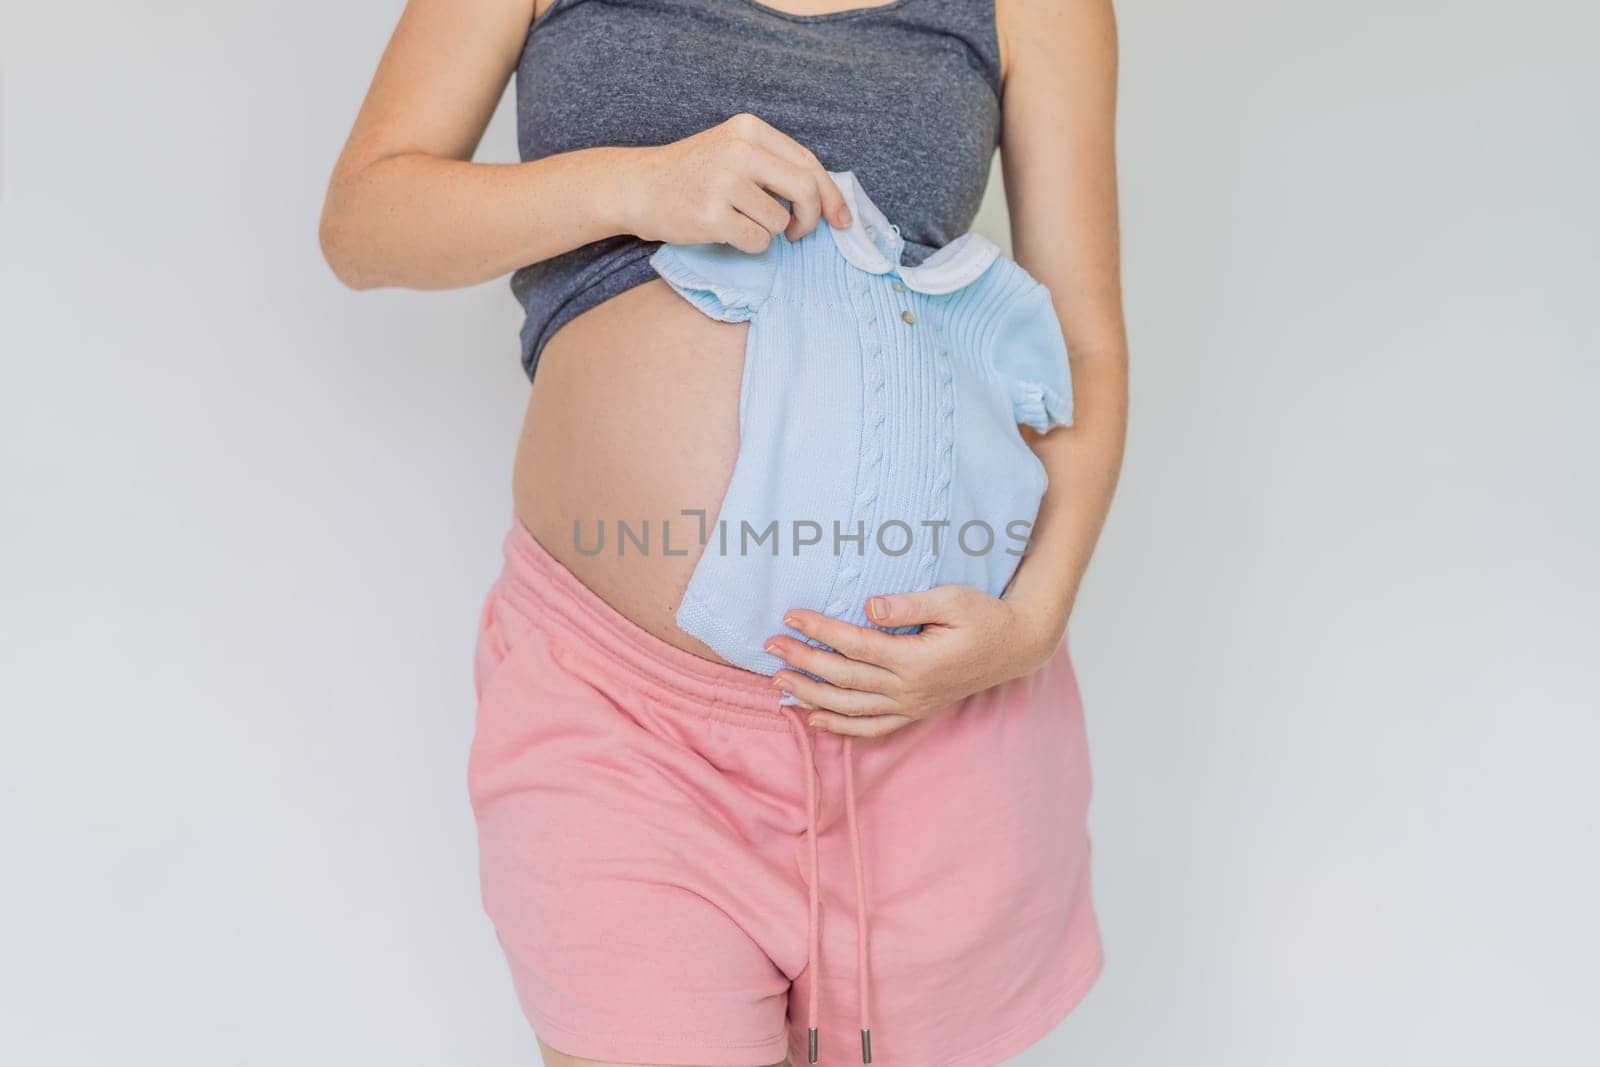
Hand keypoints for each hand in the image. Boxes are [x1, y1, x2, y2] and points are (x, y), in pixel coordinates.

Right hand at [620, 114, 850, 253]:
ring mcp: (724, 183)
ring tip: (739, 221)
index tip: (841, 219)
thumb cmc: (693, 173)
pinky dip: (750, 245)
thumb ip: (775, 165)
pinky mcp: (712, 216)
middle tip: (799, 233)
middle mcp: (739, 151)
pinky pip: (757, 242)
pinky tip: (727, 232)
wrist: (638, 186)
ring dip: (768, 232)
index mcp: (749, 129)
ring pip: (779, 221)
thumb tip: (828, 200)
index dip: (831, 195)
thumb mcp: (733, 150)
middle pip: (805, 190)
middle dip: (811, 218)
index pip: (808, 163)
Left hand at [764, 586, 1066, 738]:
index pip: (856, 645)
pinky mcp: (915, 711)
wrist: (1016, 647)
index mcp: (917, 660)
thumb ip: (909, 604)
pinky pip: (872, 727)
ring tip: (779, 681)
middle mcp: (910, 689)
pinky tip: (813, 718)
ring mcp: (912, 705)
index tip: (791, 615)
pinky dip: (841, 726)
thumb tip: (869, 607)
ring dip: (811, 696)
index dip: (820, 630)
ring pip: (851, 708)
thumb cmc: (984, 616)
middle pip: (844, 678)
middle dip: (804, 661)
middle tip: (769, 647)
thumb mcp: (953, 599)